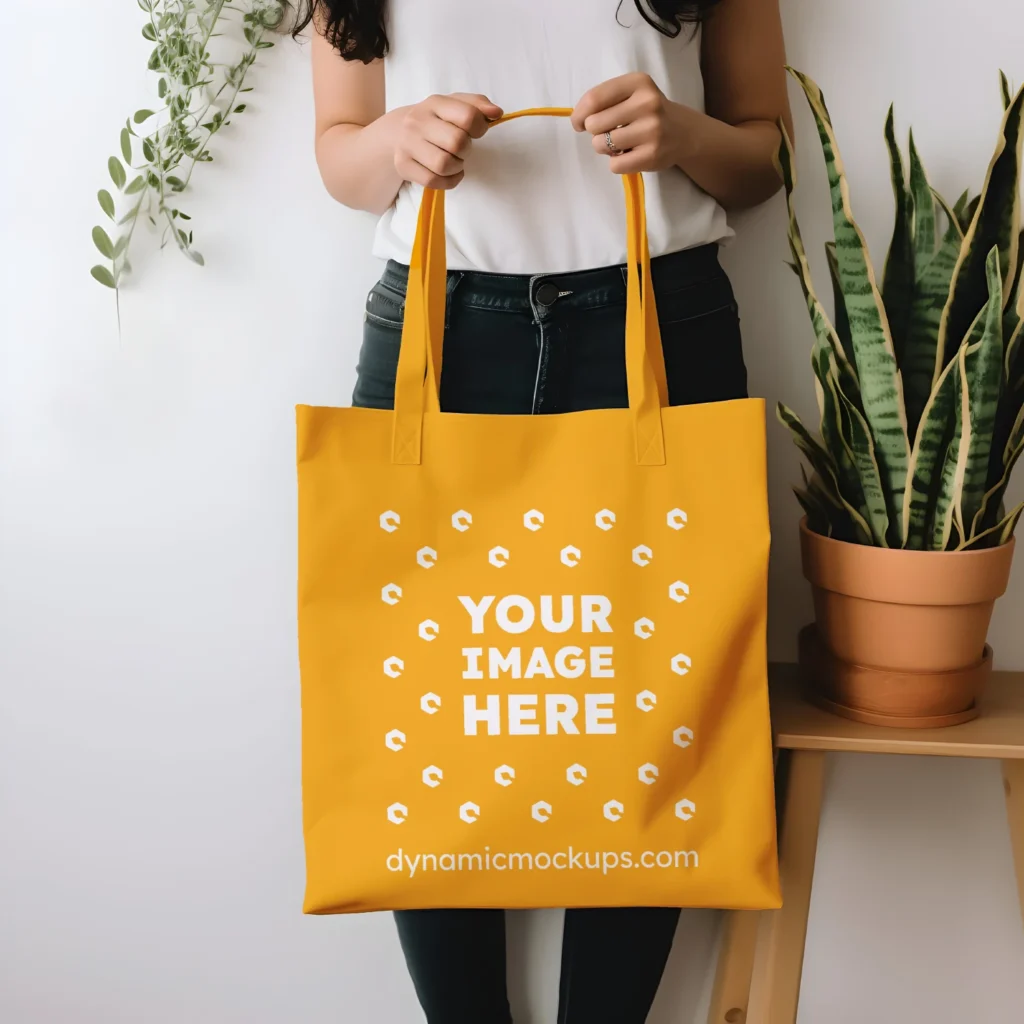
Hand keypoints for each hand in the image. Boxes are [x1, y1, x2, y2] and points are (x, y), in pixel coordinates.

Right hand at [393, 94, 503, 189]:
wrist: (397, 133)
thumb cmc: (435, 121)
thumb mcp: (454, 106)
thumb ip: (478, 105)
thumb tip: (496, 113)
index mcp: (434, 103)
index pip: (467, 116)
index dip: (480, 128)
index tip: (476, 131)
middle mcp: (417, 121)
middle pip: (457, 143)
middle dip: (466, 149)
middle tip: (461, 148)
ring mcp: (407, 144)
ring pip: (444, 165)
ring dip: (457, 167)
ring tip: (455, 161)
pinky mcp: (403, 165)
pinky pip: (434, 181)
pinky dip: (449, 181)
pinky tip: (449, 173)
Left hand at [571, 73, 691, 173]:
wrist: (684, 133)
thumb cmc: (648, 112)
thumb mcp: (631, 94)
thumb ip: (604, 100)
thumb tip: (578, 120)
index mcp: (638, 83)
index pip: (594, 99)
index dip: (579, 114)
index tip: (579, 122)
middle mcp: (647, 103)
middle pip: (594, 124)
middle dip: (595, 131)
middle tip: (609, 131)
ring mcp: (651, 130)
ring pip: (601, 145)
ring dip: (603, 148)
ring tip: (619, 143)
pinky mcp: (652, 156)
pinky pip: (614, 165)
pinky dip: (616, 163)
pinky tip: (629, 155)